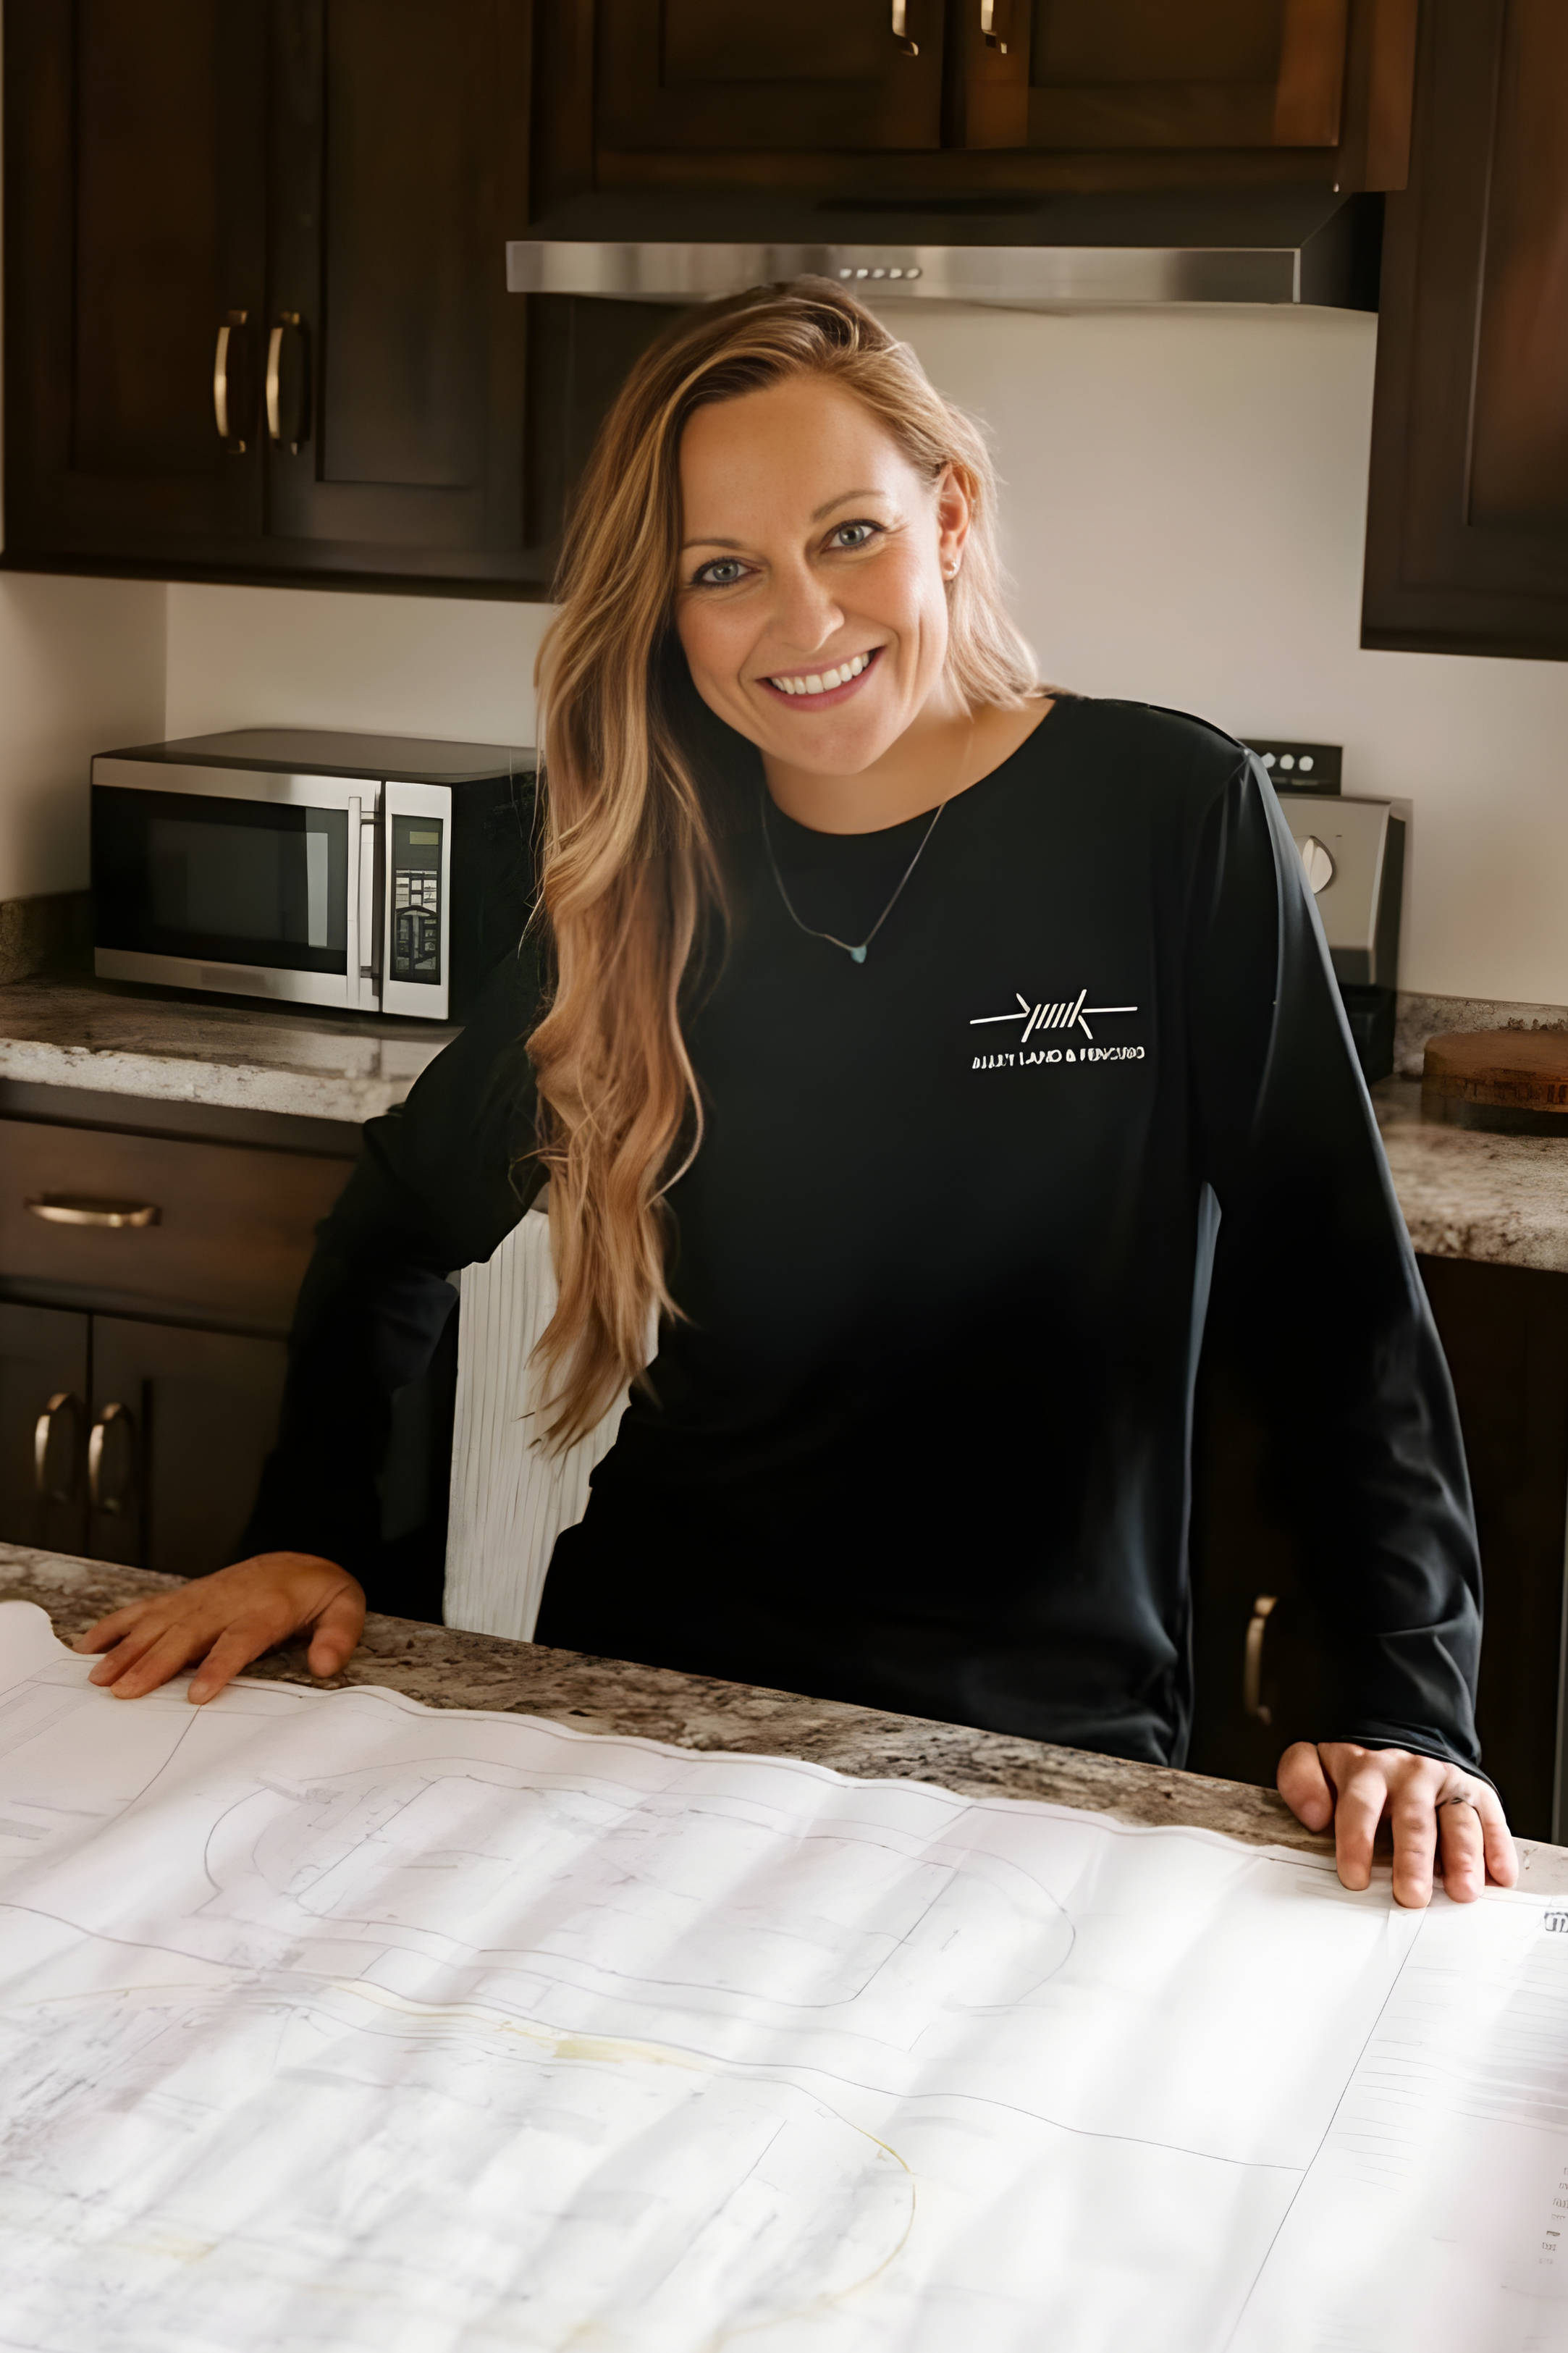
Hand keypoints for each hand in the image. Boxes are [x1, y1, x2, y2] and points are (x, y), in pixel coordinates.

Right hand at [75, 1554, 365, 1704]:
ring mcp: (201, 1599)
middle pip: (187, 1634)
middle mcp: (227, 1602)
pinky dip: (117, 1625)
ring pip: (159, 1623)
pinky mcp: (186, 1598)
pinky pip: (146, 1609)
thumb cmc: (317, 1592)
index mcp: (266, 1608)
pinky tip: (92, 1645)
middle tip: (126, 1691)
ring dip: (128, 1649)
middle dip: (154, 1663)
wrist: (297, 1562)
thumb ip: (337, 1637)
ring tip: (101, 1677)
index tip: (198, 1693)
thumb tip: (325, 1664)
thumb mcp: (345, 1608)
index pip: (239, 1639)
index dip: (217, 1665)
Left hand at [1278, 1741, 1517, 1908]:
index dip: (1356, 1842)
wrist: (1403, 1748)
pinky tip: (1501, 1876)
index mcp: (1367, 1771)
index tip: (1354, 1878)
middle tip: (1412, 1896)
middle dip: (1413, 1859)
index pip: (1359, 1806)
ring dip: (1463, 1857)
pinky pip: (1492, 1820)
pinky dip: (1499, 1848)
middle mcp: (1411, 1774)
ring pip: (1457, 1820)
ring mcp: (1447, 1784)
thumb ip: (1301, 1781)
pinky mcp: (1478, 1795)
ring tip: (1463, 1891)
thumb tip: (1314, 1814)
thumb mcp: (1318, 1764)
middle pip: (1413, 1819)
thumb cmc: (1358, 1776)